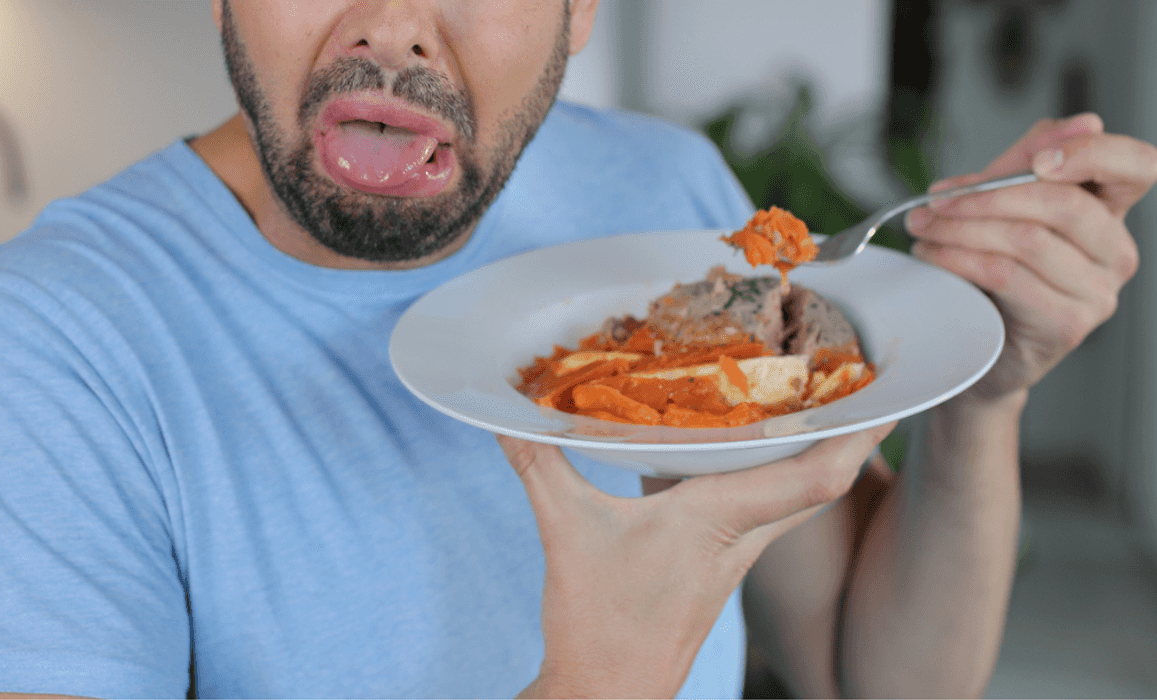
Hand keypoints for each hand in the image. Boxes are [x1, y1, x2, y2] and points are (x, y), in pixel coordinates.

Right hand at [498, 423, 893, 698]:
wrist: (606, 696)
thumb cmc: (599, 626)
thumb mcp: (565, 532)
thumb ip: (539, 464)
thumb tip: (504, 414)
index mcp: (720, 521)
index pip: (817, 478)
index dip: (861, 433)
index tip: (894, 388)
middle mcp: (742, 536)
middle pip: (824, 480)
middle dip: (855, 431)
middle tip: (872, 376)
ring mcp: (736, 555)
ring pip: (798, 495)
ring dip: (820, 450)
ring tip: (826, 400)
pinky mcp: (719, 565)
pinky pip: (766, 509)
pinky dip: (776, 473)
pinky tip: (754, 452)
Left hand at [904, 113, 1156, 401]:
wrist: (980, 349)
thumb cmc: (994, 275)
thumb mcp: (1005, 207)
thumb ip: (1028, 163)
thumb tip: (1081, 120)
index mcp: (1110, 212)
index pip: (1137, 166)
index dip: (1093, 154)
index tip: (1037, 160)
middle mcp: (1117, 251)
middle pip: (1063, 203)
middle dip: (986, 196)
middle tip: (936, 201)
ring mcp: (1099, 291)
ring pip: (1027, 239)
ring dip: (961, 228)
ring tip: (923, 228)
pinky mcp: (1069, 323)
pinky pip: (1007, 276)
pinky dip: (959, 259)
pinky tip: (933, 255)